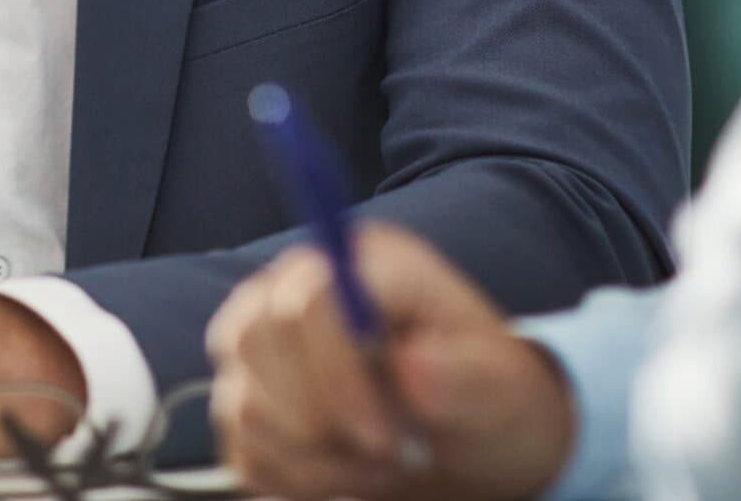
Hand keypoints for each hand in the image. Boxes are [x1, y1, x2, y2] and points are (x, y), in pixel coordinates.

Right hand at [206, 222, 576, 500]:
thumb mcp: (498, 384)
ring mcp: (261, 341)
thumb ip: (464, 375)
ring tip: (378, 468)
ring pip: (243, 401)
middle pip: (253, 338)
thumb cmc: (483, 392)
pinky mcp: (248, 396)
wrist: (467, 432)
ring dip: (315, 461)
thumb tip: (411, 368)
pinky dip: (295, 481)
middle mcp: (293, 285)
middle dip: (320, 419)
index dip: (336, 373)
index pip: (307, 296)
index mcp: (360, 262)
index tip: (387, 439)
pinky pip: (242, 448)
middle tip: (387, 455)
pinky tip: (345, 476)